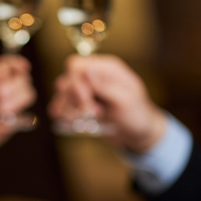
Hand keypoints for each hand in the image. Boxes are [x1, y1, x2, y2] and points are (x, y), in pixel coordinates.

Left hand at [0, 55, 35, 171]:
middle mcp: (5, 88)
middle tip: (0, 94)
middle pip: (24, 78)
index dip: (18, 64)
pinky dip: (14, 119)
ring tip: (1, 109)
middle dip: (15, 85)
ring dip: (17, 100)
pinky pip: (24, 117)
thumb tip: (6, 71)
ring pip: (29, 95)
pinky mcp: (14, 121)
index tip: (22, 68)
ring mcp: (11, 104)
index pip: (12, 64)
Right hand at [48, 54, 166, 153]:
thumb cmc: (138, 115)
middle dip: (72, 100)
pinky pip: (61, 107)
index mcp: (107, 68)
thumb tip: (87, 71)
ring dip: (68, 109)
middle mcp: (94, 76)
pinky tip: (74, 123)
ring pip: (61, 94)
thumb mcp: (126, 100)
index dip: (75, 84)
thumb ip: (106, 86)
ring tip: (84, 120)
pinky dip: (64, 116)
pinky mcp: (81, 105)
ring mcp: (86, 91)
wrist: (139, 134)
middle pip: (65, 80)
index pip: (75, 66)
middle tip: (91, 113)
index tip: (87, 104)